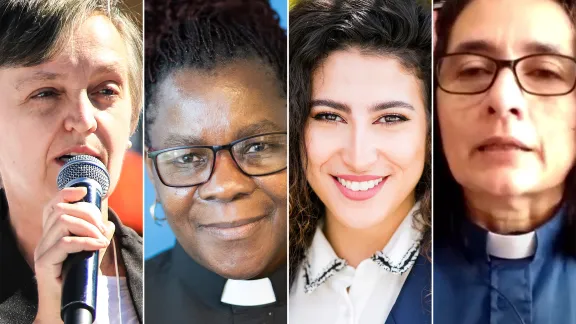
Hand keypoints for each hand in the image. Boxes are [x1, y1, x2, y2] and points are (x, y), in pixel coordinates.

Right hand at [33, 187, 114, 322]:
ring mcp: (42, 251)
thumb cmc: (76, 281)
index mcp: (52, 235)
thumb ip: (97, 239)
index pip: (53, 205)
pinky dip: (86, 241)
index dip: (66, 193)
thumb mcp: (91, 255)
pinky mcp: (45, 264)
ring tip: (102, 239)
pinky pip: (65, 243)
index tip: (84, 191)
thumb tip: (110, 224)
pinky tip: (99, 245)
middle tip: (103, 228)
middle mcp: (44, 240)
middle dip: (87, 213)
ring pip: (62, 222)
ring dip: (88, 227)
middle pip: (61, 210)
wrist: (65, 308)